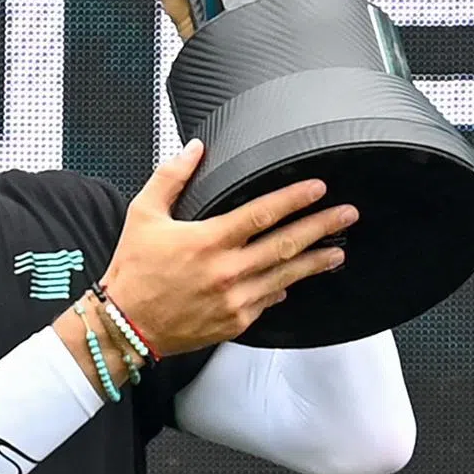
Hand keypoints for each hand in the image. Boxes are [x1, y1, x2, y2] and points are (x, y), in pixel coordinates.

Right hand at [100, 140, 354, 356]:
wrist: (126, 325)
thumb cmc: (133, 269)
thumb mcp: (143, 213)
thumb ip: (171, 177)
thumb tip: (194, 148)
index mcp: (207, 241)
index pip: (261, 214)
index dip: (293, 199)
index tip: (317, 189)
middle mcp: (227, 272)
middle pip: (285, 245)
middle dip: (320, 227)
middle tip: (347, 215)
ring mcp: (235, 301)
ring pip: (285, 276)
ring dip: (314, 262)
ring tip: (338, 250)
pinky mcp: (235, 323)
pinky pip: (268, 300)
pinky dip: (283, 287)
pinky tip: (296, 279)